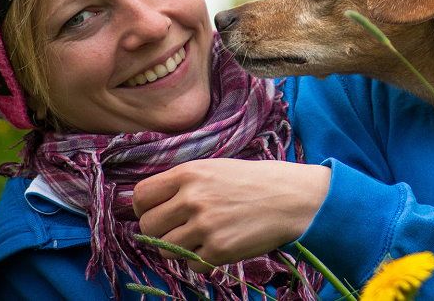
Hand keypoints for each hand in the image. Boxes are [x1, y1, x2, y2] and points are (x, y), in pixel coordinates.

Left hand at [132, 158, 330, 271]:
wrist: (293, 198)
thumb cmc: (254, 181)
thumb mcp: (214, 168)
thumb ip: (182, 183)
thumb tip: (149, 203)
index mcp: (188, 173)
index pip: (141, 196)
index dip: (143, 208)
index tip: (154, 213)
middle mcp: (192, 199)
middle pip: (148, 226)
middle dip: (159, 231)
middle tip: (178, 229)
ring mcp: (204, 226)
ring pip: (166, 248)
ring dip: (179, 247)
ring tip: (202, 236)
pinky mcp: (218, 250)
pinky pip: (191, 264)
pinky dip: (201, 259)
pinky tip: (219, 245)